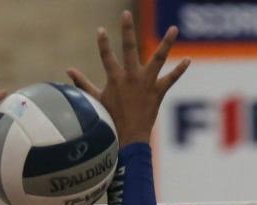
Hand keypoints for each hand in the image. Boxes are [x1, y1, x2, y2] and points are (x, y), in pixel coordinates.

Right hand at [68, 12, 188, 145]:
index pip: (106, 55)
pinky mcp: (158, 92)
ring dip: (166, 43)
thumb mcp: (96, 100)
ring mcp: (146, 83)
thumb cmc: (112, 120)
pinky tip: (188, 59)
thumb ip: (84, 83)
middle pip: (128, 48)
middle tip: (125, 13)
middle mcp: (131, 77)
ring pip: (157, 58)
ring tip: (174, 28)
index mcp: (115, 78)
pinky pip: (171, 79)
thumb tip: (68, 70)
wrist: (130, 138)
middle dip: (126, 30)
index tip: (100, 30)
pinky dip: (180, 70)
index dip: (102, 43)